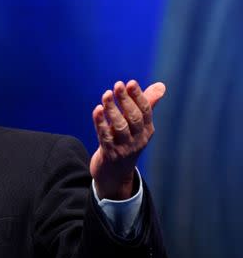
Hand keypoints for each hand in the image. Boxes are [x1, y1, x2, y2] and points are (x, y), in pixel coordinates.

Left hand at [90, 80, 165, 199]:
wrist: (115, 174)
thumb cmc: (126, 143)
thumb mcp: (138, 127)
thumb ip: (146, 105)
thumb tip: (161, 86)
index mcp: (147, 130)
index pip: (145, 111)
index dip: (138, 96)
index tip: (130, 82)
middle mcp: (138, 139)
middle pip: (133, 117)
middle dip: (126, 100)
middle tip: (118, 85)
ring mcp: (124, 147)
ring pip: (119, 126)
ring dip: (112, 109)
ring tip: (106, 95)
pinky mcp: (110, 154)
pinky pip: (105, 136)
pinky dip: (101, 122)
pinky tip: (97, 110)